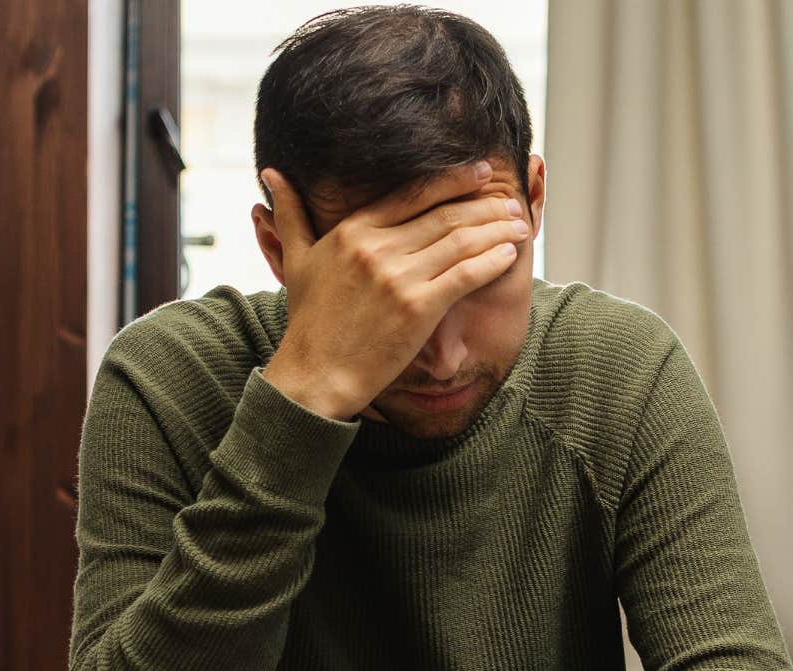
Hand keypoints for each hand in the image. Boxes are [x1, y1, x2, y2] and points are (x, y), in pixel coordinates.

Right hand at [259, 161, 526, 419]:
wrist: (315, 376)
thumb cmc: (308, 322)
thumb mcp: (295, 259)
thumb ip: (290, 213)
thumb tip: (271, 173)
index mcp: (352, 231)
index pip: (413, 193)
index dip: (453, 180)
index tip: (480, 172)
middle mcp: (376, 248)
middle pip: (444, 215)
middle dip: (485, 206)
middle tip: (511, 202)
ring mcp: (397, 278)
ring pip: (460, 241)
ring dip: (497, 230)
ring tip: (520, 225)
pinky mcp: (417, 309)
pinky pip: (464, 276)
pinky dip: (491, 261)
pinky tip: (510, 254)